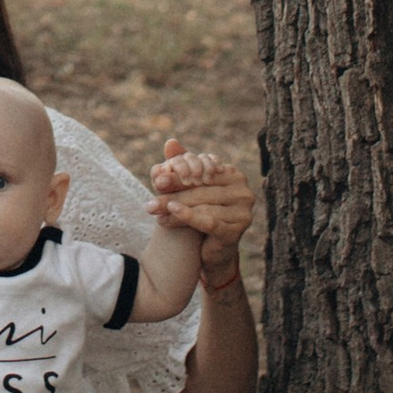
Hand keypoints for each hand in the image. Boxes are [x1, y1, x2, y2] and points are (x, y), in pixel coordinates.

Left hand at [150, 146, 254, 293]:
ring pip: (202, 205)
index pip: (202, 172)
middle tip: (149, 199)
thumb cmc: (200, 213)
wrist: (211, 251)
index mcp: (234, 174)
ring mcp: (244, 211)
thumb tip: (169, 141)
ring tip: (154, 211)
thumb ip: (182, 164)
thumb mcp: (190, 188)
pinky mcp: (238, 229)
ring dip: (174, 208)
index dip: (177, 176)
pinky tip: (170, 213)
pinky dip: (188, 216)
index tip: (155, 179)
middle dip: (172, 193)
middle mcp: (243, 190)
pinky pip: (208, 220)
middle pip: (200, 189)